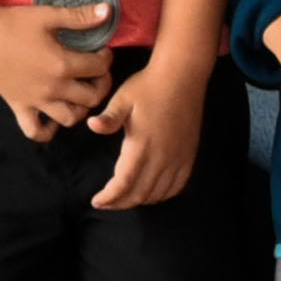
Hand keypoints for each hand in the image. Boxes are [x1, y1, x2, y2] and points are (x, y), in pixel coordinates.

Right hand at [0, 0, 113, 139]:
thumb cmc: (12, 22)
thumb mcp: (47, 15)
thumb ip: (79, 16)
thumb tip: (108, 11)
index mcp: (63, 64)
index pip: (99, 68)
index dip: (106, 58)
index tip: (101, 50)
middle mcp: (53, 88)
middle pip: (92, 97)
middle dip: (101, 84)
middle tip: (96, 72)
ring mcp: (36, 101)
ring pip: (70, 118)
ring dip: (81, 108)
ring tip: (79, 93)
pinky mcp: (19, 106)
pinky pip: (35, 130)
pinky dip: (48, 130)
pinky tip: (52, 118)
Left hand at [88, 56, 206, 207]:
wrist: (181, 77)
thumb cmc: (148, 87)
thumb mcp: (123, 99)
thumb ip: (109, 118)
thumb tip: (91, 126)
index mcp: (142, 145)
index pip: (124, 183)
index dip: (110, 197)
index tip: (96, 201)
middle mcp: (162, 157)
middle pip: (140, 193)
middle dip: (120, 202)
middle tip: (105, 203)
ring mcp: (178, 158)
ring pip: (158, 193)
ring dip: (139, 200)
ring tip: (123, 198)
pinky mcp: (188, 156)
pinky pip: (176, 186)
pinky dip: (161, 195)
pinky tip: (151, 192)